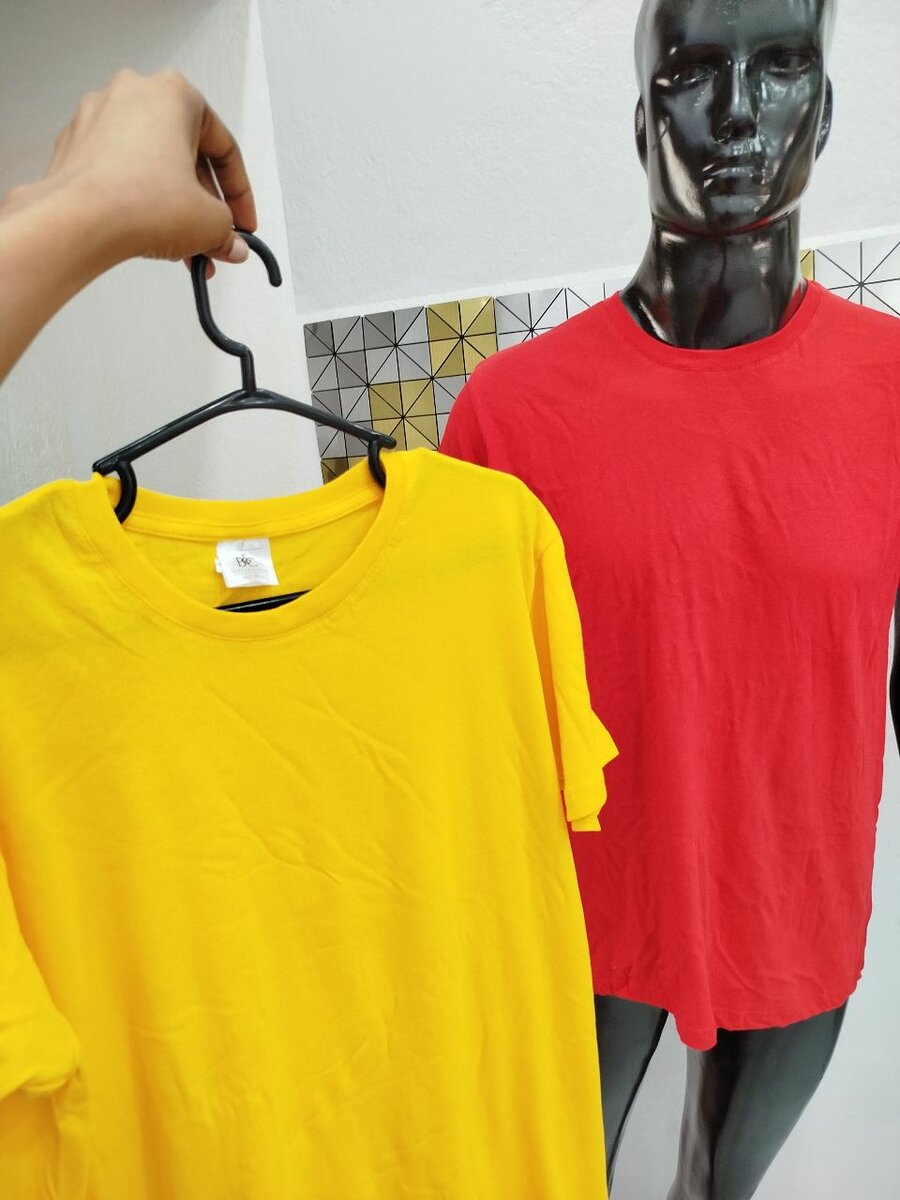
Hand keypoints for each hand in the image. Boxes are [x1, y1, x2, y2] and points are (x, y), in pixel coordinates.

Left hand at [18, 68, 257, 277]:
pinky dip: (140, 201)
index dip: (240, 193)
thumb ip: (227, 231)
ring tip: (183, 244)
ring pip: (152, 166)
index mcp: (174, 94)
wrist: (78, 221)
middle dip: (203, 204)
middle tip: (214, 235)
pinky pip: (121, 174)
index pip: (224, 148)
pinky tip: (150, 233)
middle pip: (185, 157)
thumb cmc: (135, 201)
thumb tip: (227, 241)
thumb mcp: (209, 222)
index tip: (241, 219)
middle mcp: (133, 95)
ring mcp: (98, 118)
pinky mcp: (76, 148)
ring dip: (173, 206)